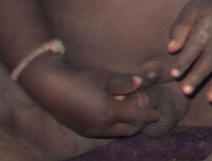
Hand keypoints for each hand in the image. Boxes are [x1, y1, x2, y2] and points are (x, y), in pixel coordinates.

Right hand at [19, 56, 167, 138]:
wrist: (51, 87)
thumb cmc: (80, 79)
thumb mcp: (106, 77)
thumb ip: (125, 82)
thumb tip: (139, 83)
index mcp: (111, 113)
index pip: (138, 117)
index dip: (150, 115)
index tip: (161, 114)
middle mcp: (101, 126)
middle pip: (128, 130)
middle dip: (140, 124)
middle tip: (148, 116)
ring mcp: (90, 130)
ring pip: (114, 133)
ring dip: (126, 126)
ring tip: (132, 116)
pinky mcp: (80, 129)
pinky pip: (102, 132)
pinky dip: (112, 127)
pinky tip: (113, 116)